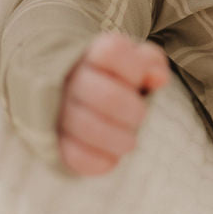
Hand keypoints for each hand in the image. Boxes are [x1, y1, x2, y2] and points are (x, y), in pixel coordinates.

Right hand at [58, 31, 169, 174]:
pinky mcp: (54, 141)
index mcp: (93, 55)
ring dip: (119, 140)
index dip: (135, 69)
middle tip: (138, 117)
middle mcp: (71, 79)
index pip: (113, 51)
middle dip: (133, 112)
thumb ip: (151, 62)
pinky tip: (111, 157)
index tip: (140, 80)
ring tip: (128, 141)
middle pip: (108, 96)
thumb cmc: (115, 78)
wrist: (75, 96)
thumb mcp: (136, 62)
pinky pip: (75, 156)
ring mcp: (59, 110)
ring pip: (88, 128)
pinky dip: (99, 162)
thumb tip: (158, 79)